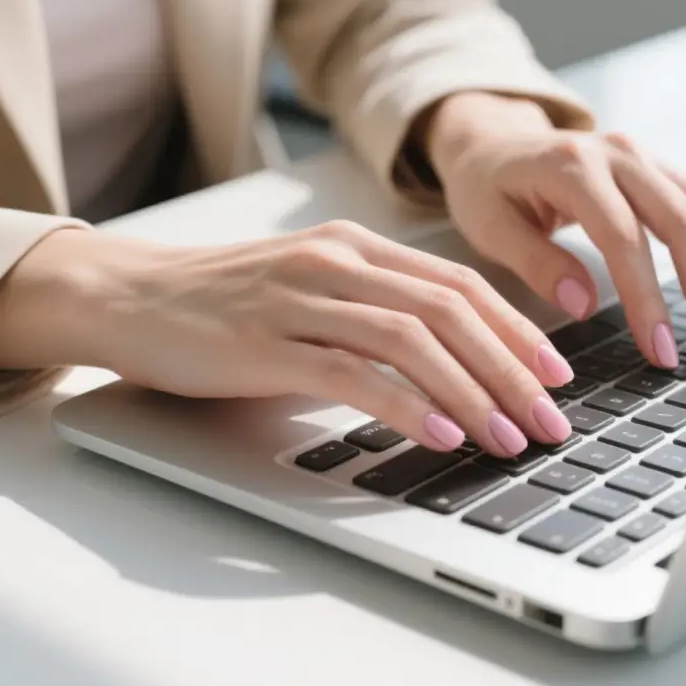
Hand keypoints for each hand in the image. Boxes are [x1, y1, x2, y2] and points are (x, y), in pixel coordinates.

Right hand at [0, 223, 580, 456]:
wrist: (130, 297)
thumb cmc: (226, 304)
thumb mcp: (311, 292)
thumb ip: (372, 316)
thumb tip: (447, 370)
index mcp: (356, 247)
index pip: (459, 284)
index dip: (517, 330)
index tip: (555, 376)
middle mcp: (336, 261)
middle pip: (450, 310)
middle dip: (512, 369)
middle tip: (551, 420)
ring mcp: (300, 297)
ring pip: (411, 339)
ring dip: (472, 392)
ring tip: (509, 438)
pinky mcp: (265, 340)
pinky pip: (352, 371)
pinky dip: (406, 405)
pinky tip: (440, 435)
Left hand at [426, 93, 685, 368]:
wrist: (493, 143)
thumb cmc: (487, 189)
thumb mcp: (490, 227)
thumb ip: (535, 263)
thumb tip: (584, 305)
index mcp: (572, 167)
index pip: (624, 238)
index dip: (647, 298)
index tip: (660, 351)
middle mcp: (619, 154)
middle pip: (683, 221)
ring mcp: (645, 156)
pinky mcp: (660, 166)